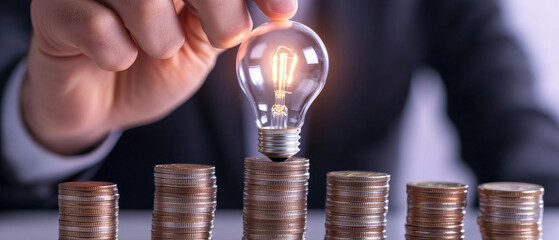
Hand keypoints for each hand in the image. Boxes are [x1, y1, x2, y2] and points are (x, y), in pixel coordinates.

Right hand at [24, 0, 297, 154]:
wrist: (101, 103)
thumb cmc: (152, 67)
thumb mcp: (201, 44)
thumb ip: (229, 19)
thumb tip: (283, 10)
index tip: (283, 10)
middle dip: (219, 7)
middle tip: (223, 36)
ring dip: (161, 39)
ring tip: (154, 50)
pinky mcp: (53, 8)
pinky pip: (99, 27)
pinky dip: (116, 53)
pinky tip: (112, 56)